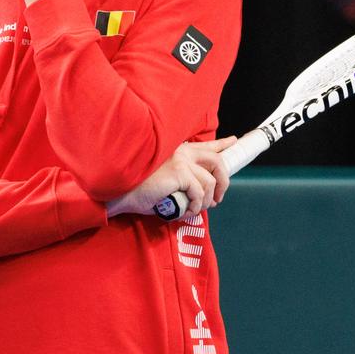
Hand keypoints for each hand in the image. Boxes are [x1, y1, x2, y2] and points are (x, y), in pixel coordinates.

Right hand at [107, 137, 240, 218]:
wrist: (121, 193)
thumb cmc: (140, 190)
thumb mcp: (167, 182)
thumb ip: (184, 181)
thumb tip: (205, 192)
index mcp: (178, 149)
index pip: (205, 145)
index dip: (222, 145)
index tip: (233, 141)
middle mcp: (181, 150)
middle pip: (217, 162)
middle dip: (223, 182)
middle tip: (218, 200)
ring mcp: (181, 160)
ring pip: (210, 182)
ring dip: (206, 201)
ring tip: (195, 210)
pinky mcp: (179, 172)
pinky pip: (199, 193)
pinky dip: (196, 206)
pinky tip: (187, 211)